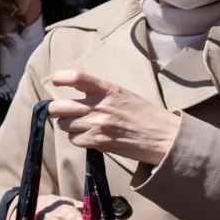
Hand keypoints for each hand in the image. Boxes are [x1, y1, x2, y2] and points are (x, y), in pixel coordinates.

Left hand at [47, 71, 179, 165]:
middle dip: (58, 110)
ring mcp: (98, 125)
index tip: (56, 82)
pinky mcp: (99, 142)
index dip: (60, 78)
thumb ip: (99, 92)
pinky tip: (90, 137)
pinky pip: (74, 140)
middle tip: (65, 112)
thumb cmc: (144, 114)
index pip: (76, 77)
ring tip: (82, 126)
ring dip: (69, 126)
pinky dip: (78, 139)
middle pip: (58, 107)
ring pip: (63, 125)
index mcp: (108, 89)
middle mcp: (100, 106)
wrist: (164, 137)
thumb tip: (74, 93)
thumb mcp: (123, 95)